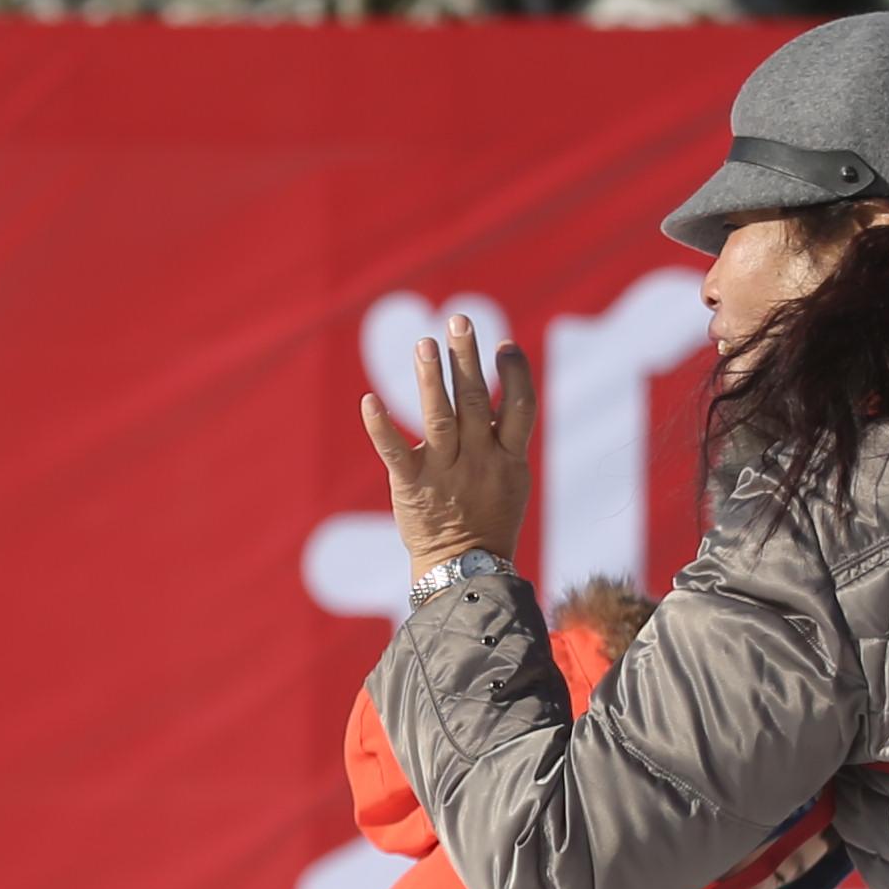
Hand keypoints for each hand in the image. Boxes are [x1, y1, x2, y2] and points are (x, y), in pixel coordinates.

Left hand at [358, 325, 535, 575]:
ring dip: (430, 379)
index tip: (504, 345)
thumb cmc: (490, 516)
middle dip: (467, 358)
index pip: (520, 407)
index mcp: (510, 457)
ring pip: (439, 419)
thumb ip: (505, 434)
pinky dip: (381, 427)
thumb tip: (497, 384)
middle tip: (459, 319)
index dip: (515, 373)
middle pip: (476, 401)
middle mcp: (479, 460)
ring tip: (422, 343)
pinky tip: (368, 401)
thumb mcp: (513, 477)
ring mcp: (445, 473)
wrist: (464, 568)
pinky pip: (395, 452)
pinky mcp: (412, 486)